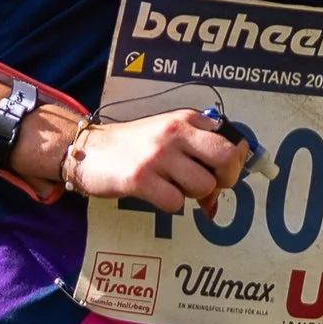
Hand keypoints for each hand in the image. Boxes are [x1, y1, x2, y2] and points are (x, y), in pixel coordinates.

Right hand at [63, 106, 250, 211]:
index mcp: (186, 119)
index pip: (230, 141)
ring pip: (203, 186)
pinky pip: (176, 203)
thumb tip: (233, 172)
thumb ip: (200, 144)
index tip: (221, 171)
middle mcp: (174, 133)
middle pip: (226, 159)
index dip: (233, 163)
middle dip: (225, 179)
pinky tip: (155, 192)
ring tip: (172, 185)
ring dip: (191, 194)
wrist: (89, 150)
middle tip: (210, 185)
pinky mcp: (140, 179)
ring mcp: (157, 156)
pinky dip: (169, 203)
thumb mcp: (169, 131)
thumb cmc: (135, 146)